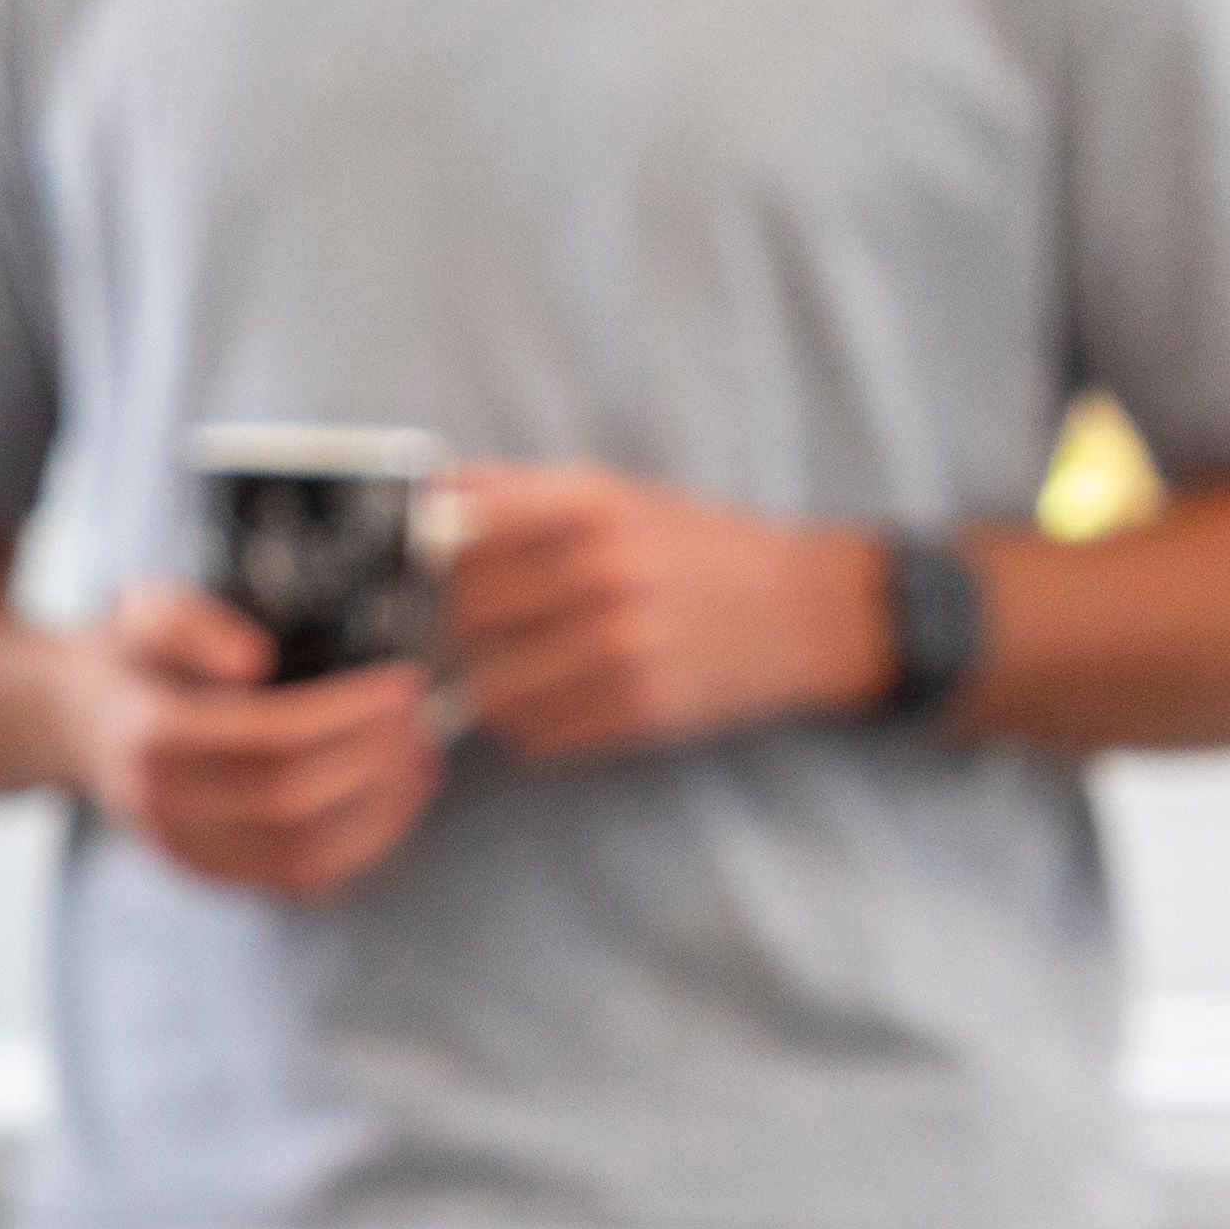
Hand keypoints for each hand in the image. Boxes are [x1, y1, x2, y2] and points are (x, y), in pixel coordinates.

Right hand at [56, 584, 443, 898]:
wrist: (66, 721)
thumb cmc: (126, 656)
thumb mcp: (143, 612)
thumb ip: (192, 624)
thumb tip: (253, 659)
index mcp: (149, 735)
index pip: (272, 736)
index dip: (350, 714)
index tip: (405, 683)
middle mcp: (159, 805)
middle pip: (293, 799)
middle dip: (374, 761)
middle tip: (424, 719)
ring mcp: (181, 850)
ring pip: (301, 854)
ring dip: (378, 813)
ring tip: (423, 763)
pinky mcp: (205, 874)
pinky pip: (294, 882)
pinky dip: (357, 852)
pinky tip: (395, 808)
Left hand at [437, 464, 885, 759]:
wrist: (808, 610)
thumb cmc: (695, 548)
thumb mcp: (614, 495)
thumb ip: (514, 493)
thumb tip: (422, 497)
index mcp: (589, 506)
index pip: (456, 538)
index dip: (425, 565)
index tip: (421, 578)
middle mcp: (603, 572)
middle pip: (462, 616)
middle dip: (450, 631)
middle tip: (464, 635)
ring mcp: (622, 646)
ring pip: (489, 689)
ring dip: (484, 689)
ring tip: (510, 673)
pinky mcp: (639, 709)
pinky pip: (536, 735)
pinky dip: (529, 726)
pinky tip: (554, 701)